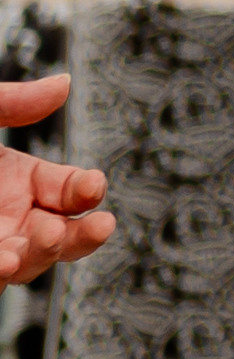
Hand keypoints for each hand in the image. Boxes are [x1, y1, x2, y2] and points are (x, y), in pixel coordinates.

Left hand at [0, 74, 113, 285]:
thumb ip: (13, 103)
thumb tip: (64, 83)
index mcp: (17, 181)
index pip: (70, 190)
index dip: (86, 188)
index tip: (92, 184)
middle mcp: (10, 218)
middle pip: (64, 235)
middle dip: (84, 234)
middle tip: (99, 226)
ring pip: (35, 263)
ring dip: (45, 255)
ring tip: (41, 238)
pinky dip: (4, 275)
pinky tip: (6, 262)